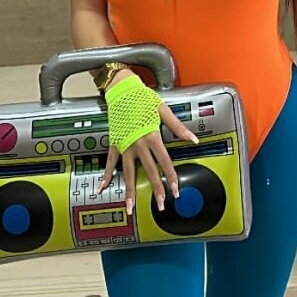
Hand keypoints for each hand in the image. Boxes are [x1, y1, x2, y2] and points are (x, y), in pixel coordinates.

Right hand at [99, 95, 198, 214]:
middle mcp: (138, 144)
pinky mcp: (115, 143)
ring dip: (130, 191)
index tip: (175, 189)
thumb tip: (193, 139)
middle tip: (161, 204)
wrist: (121, 89)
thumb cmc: (142, 97)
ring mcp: (125, 146)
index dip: (171, 177)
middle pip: (149, 171)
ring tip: (130, 206)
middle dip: (156, 189)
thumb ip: (178, 127)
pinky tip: (103, 186)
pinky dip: (106, 174)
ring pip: (128, 173)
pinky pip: (110, 162)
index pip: (164, 162)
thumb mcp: (163, 110)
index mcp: (152, 137)